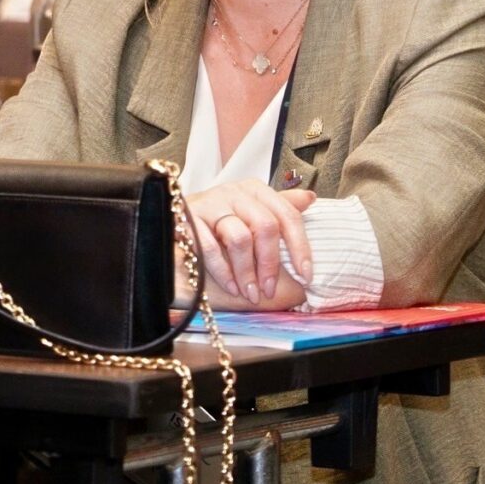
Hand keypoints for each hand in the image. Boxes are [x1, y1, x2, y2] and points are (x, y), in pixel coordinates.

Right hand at [186, 181, 315, 308]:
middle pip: (265, 226)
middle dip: (270, 264)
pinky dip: (224, 272)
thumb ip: (280, 206)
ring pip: (239, 239)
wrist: (174, 214)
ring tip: (250, 293)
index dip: (300, 247)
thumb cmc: (221, 216)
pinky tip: (231, 287)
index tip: (306, 276)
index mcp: (255, 190)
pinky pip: (211, 248)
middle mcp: (235, 192)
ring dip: (247, 272)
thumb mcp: (252, 209)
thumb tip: (310, 198)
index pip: (287, 215)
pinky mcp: (190, 218)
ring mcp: (211, 203)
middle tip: (269, 290)